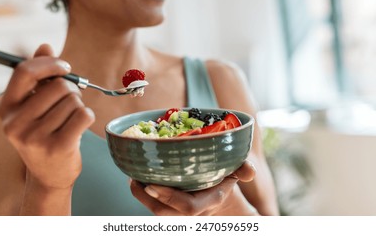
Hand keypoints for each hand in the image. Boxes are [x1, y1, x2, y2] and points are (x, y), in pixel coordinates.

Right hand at [0, 44, 94, 189]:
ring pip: (73, 101)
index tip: (65, 67)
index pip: (25, 72)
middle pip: (58, 86)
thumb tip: (46, 46)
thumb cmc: (45, 133)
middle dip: (71, 91)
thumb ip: (39, 77)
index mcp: (7, 109)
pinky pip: (84, 115)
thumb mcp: (35, 107)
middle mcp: (15, 123)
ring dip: (78, 106)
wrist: (50, 175)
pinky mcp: (57, 147)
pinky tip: (79, 128)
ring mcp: (35, 138)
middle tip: (70, 103)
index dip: (50, 64)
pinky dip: (88, 117)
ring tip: (70, 120)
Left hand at [130, 160, 257, 215]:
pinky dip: (143, 193)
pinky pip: (154, 205)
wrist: (220, 198)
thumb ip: (244, 170)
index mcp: (209, 201)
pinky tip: (138, 177)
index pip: (188, 207)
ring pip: (155, 211)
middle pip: (164, 213)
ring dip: (141, 195)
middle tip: (135, 178)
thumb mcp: (237, 172)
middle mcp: (192, 210)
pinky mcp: (170, 209)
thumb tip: (249, 171)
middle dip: (145, 198)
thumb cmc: (225, 180)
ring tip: (133, 176)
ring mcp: (180, 213)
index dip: (169, 197)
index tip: (151, 184)